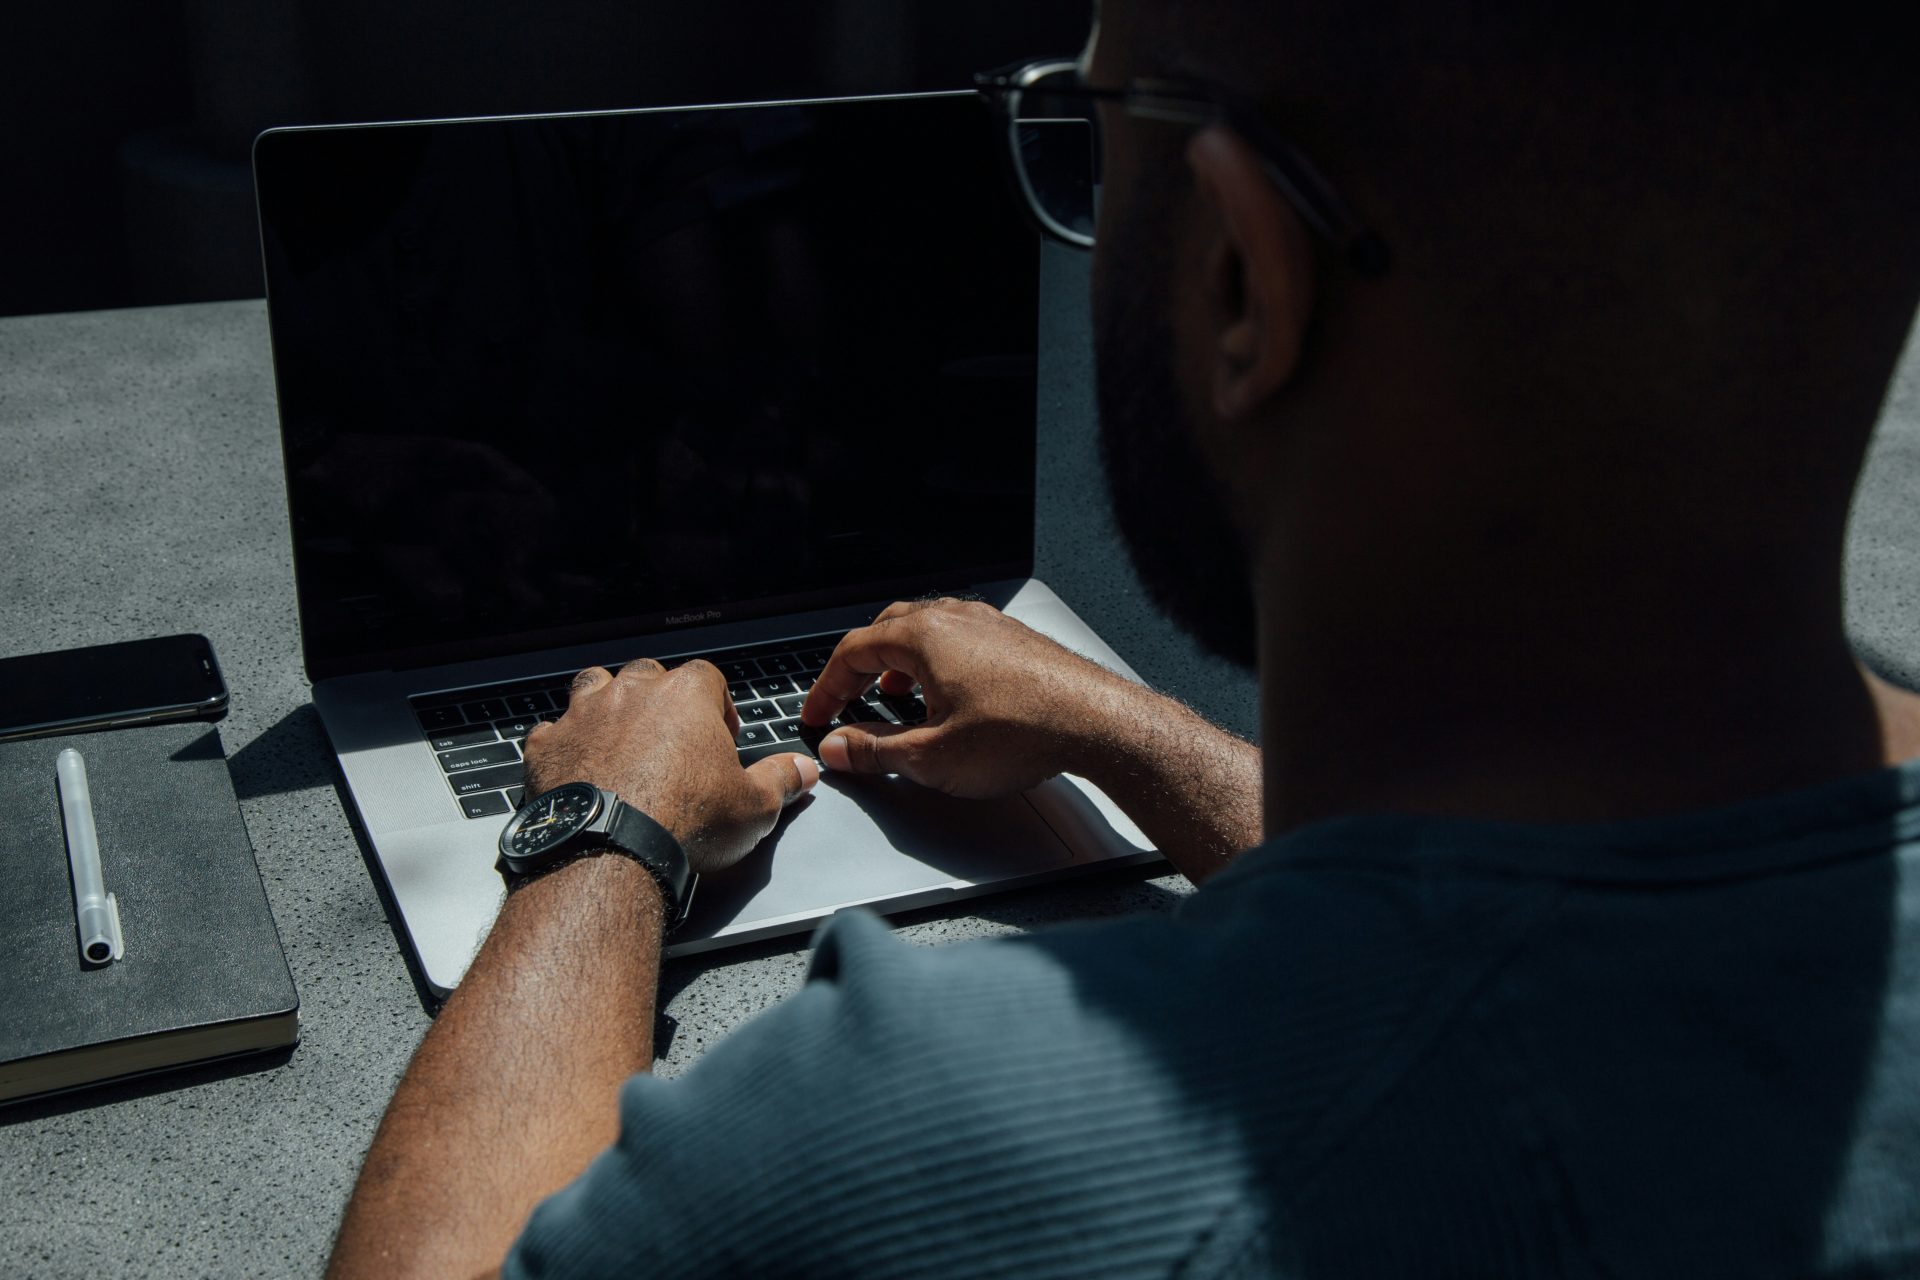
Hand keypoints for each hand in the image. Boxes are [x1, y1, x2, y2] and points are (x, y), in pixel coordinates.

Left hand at [524, 660, 817, 872]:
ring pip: (593, 686)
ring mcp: (583, 714)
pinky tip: (575, 768)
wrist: (610, 850)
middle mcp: (632, 692)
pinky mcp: (547, 746)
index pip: (708, 678)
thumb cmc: (687, 823)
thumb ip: (782, 780)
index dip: (717, 705)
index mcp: (686, 695)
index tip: (721, 736)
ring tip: (619, 739)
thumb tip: (805, 769)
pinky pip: (552, 732)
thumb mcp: (754, 807)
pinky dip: (564, 745)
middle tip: (671, 740)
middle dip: (659, 700)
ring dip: (606, 706)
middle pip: (649, 675)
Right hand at [799, 598, 1135, 796]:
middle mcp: (956, 618)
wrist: (1098, 723)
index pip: (854, 651)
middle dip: (861, 666)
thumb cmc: (1023, 732)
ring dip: (900, 660)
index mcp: (925, 636)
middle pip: (888, 630)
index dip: (827, 686)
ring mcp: (990, 624)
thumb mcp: (932, 756)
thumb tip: (838, 748)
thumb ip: (875, 751)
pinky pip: (961, 639)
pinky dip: (938, 661)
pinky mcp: (1016, 641)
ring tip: (895, 694)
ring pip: (927, 629)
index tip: (818, 714)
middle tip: (848, 697)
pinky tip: (949, 693)